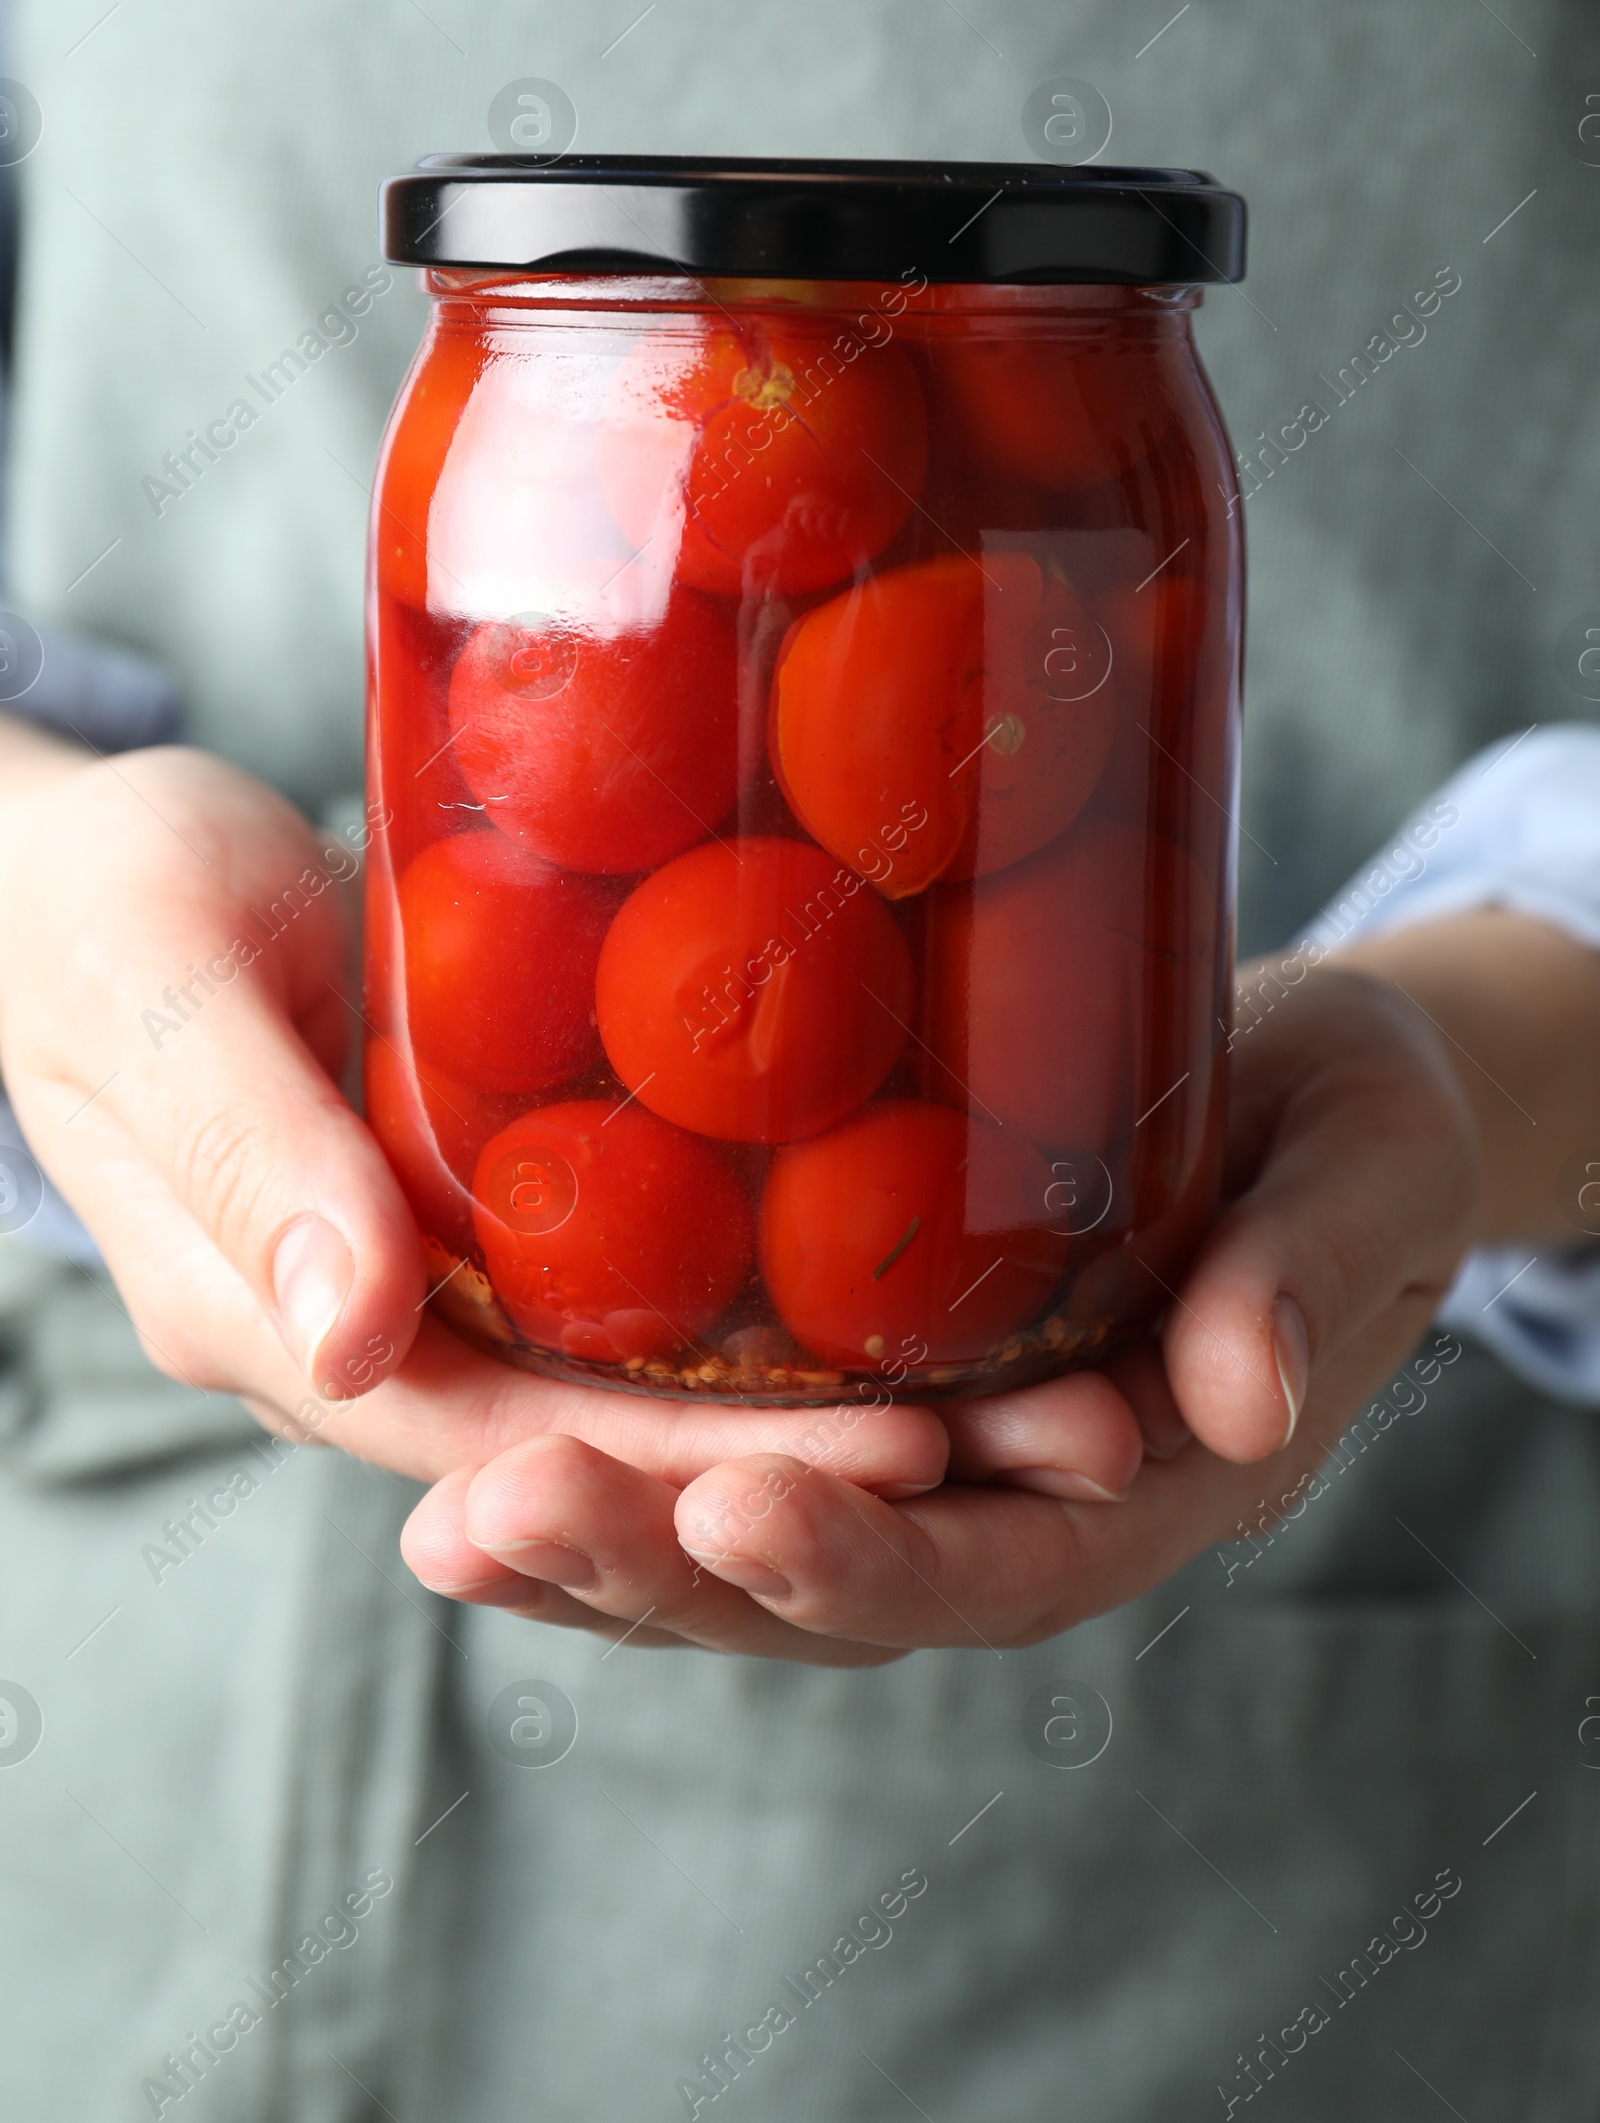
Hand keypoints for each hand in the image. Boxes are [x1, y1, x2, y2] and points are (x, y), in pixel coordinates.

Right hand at [0, 739, 1137, 1655]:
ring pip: (679, 1365)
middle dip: (846, 1459)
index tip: (909, 1457)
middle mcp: (402, 1337)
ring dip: (862, 1384)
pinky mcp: (519, 1188)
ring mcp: (467, 1271)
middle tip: (1076, 1433)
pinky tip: (959, 1246)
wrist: (87, 871)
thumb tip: (355, 1329)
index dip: (712, 1467)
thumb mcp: (153, 996)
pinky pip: (675, 1259)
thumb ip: (247, 1152)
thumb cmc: (98, 912)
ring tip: (1081, 1374)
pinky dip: (806, 1271)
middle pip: (642, 1438)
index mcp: (302, 1333)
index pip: (530, 1446)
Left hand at [402, 959, 1480, 1659]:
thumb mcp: (1366, 1166)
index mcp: (1148, 1478)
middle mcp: (1016, 1502)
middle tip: (503, 1516)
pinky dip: (603, 1459)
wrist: (1293, 1087)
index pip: (1001, 1568)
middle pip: (831, 1587)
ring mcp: (930, 1455)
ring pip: (750, 1548)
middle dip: (665, 1567)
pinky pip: (722, 1448)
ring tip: (448, 1521)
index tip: (735, 1514)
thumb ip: (1313, 1272)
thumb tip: (1239, 1402)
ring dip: (597, 1546)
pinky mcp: (859, 1384)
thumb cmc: (1348, 1117)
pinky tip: (468, 1444)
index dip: (868, 1558)